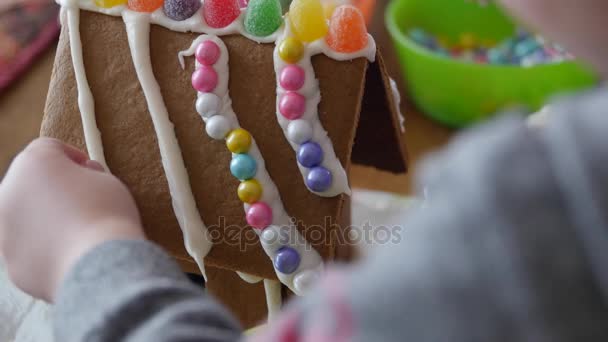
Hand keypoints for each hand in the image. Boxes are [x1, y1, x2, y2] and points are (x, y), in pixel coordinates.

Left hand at [0, 138, 144, 301]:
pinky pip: (30, 249)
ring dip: (46, 218)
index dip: (73, 157)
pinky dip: (47, 248)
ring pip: (26, 218)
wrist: (100, 264)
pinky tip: (73, 252)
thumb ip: (88, 174)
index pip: (50, 148)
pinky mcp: (12, 263)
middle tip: (85, 200)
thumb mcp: (107, 179)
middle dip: (54, 188)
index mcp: (32, 164)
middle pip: (31, 183)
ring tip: (79, 230)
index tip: (89, 169)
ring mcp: (4, 231)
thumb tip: (83, 180)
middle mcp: (8, 193)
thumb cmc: (107, 214)